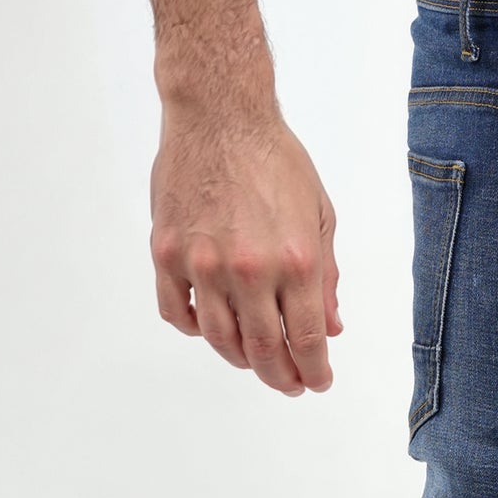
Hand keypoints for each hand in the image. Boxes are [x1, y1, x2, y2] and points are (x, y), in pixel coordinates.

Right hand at [149, 108, 341, 393]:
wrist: (219, 113)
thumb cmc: (273, 158)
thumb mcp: (318, 215)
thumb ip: (326, 277)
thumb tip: (330, 328)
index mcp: (295, 261)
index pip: (308, 340)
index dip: (314, 371)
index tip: (317, 382)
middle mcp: (250, 269)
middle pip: (265, 351)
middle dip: (281, 377)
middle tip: (289, 384)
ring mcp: (203, 264)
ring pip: (220, 340)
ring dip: (241, 360)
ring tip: (254, 361)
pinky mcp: (167, 253)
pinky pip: (178, 313)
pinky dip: (195, 330)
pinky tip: (212, 327)